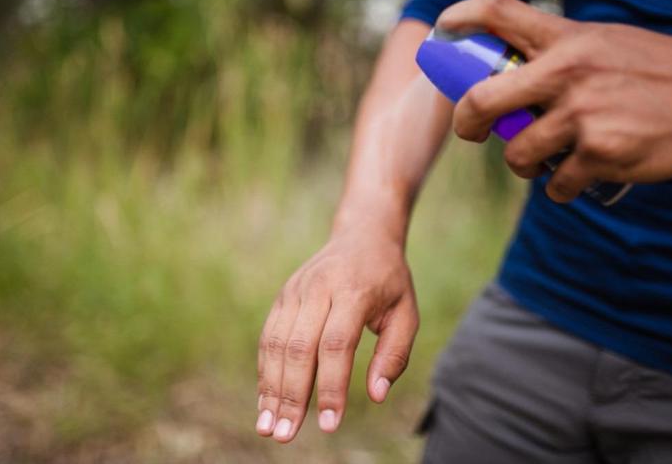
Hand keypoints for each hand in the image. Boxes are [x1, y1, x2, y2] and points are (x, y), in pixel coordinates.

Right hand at [255, 222, 418, 442]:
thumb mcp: (406, 312)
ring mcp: (296, 290)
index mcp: (354, 291)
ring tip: (269, 427)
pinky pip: (268, 337)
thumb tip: (376, 395)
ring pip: (276, 344)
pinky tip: (266, 401)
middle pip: (299, 347)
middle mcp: (319, 288)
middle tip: (286, 435)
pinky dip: (265, 371)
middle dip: (291, 395)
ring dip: (270, 388)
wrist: (362, 234)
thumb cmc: (389, 280)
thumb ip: (394, 354)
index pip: (336, 344)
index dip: (331, 387)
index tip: (329, 424)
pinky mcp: (283, 296)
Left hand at [437, 0, 671, 201]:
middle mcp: (568, 72)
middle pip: (481, 100)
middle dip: (467, 124)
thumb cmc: (650, 70)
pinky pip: (555, 185)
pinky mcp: (600, 154)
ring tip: (543, 159)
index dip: (459, 17)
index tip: (443, 29)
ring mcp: (582, 115)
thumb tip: (506, 70)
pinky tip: (580, 174)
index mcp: (566, 39)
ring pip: (518, 156)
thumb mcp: (600, 43)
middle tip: (472, 133)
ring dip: (524, 165)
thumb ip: (555, 54)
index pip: (499, 13)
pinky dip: (561, 187)